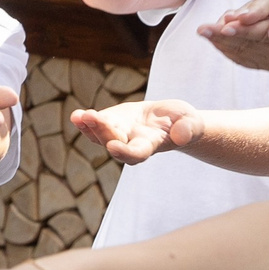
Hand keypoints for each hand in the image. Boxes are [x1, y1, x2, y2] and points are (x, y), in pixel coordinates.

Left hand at [70, 98, 202, 164]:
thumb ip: (188, 129)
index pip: (136, 153)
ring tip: (79, 116)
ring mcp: (118, 134)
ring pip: (100, 135)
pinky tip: (76, 115)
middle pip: (114, 141)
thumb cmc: (184, 123)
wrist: (171, 119)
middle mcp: (131, 143)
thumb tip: (181, 136)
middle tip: (92, 117)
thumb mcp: (192, 123)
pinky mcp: (111, 123)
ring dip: (89, 126)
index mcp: (151, 145)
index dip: (124, 151)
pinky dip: (85, 121)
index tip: (113, 146)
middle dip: (103, 131)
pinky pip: (94, 125)